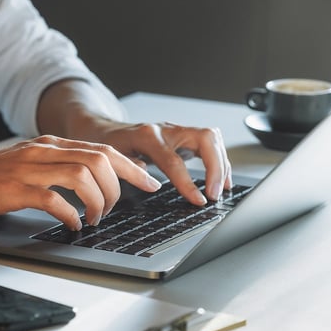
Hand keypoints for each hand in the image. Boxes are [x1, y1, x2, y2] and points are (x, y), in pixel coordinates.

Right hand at [0, 135, 161, 229]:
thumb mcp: (24, 163)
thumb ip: (53, 167)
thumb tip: (88, 182)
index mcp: (47, 144)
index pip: (101, 149)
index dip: (130, 167)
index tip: (148, 183)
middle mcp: (42, 151)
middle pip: (98, 159)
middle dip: (120, 186)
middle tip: (120, 208)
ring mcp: (28, 168)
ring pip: (82, 176)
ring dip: (97, 201)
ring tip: (94, 219)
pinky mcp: (15, 189)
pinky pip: (54, 199)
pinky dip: (70, 213)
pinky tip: (72, 224)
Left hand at [97, 120, 232, 204]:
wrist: (108, 130)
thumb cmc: (110, 146)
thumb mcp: (112, 159)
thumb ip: (129, 168)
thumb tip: (150, 181)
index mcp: (148, 136)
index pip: (174, 160)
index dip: (188, 182)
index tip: (199, 201)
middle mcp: (167, 129)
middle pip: (204, 138)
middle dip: (216, 166)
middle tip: (215, 194)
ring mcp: (178, 131)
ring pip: (212, 138)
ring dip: (221, 164)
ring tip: (222, 189)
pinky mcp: (184, 137)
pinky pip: (210, 144)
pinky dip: (219, 161)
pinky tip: (221, 179)